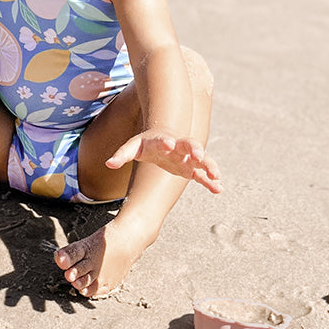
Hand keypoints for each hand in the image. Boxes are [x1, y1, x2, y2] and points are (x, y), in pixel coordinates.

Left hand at [107, 129, 221, 193]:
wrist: (162, 141)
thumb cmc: (145, 145)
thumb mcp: (132, 148)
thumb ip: (121, 155)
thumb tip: (109, 163)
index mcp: (161, 140)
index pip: (163, 139)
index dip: (165, 141)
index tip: (169, 143)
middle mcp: (178, 147)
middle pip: (188, 145)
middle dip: (194, 149)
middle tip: (199, 155)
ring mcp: (187, 156)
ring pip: (200, 159)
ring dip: (208, 165)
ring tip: (216, 175)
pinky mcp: (191, 167)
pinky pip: (202, 173)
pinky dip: (210, 180)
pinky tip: (218, 189)